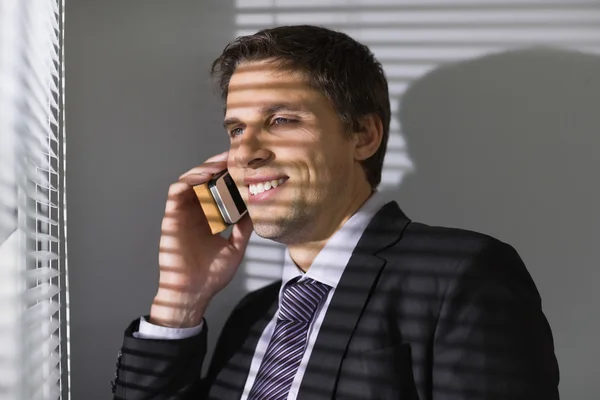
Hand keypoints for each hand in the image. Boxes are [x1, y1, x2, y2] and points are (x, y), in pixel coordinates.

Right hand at [149, 151, 252, 327]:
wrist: (193, 293)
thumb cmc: (211, 275)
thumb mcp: (236, 248)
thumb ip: (244, 229)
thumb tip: (257, 211)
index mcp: (211, 218)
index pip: (220, 190)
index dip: (230, 176)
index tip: (246, 166)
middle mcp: (196, 212)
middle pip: (205, 180)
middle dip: (219, 166)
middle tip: (235, 156)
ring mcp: (183, 213)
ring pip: (191, 180)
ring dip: (205, 168)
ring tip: (221, 162)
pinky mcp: (172, 216)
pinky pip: (177, 190)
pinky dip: (190, 179)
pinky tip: (204, 175)